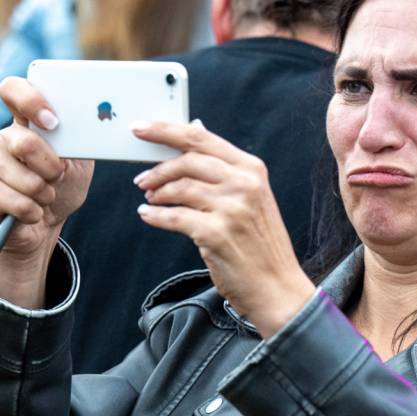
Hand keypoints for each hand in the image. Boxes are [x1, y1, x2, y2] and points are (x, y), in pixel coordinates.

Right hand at [0, 76, 93, 264]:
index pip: (13, 90)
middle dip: (52, 167)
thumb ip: (80, 140)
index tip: (52, 121)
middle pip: (24, 143)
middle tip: (58, 176)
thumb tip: (89, 126)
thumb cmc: (63, 186)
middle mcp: (6, 139)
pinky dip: (34, 212)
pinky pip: (17, 203)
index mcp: (28, 122)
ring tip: (46, 196)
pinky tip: (34, 212)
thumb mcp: (80, 161)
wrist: (46, 224)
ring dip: (46, 194)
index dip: (30, 100)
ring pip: (25, 179)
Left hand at [132, 120, 315, 336]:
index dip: (165, 130)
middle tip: (141, 179)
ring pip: (179, 187)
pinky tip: (149, 216)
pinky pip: (174, 217)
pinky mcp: (217, 233)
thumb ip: (222, 167)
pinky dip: (155, 216)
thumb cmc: (259, 244)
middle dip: (157, 168)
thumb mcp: (250, 198)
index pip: (201, 138)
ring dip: (157, 194)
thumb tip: (195, 129)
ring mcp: (232, 208)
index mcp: (251, 169)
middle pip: (187, 159)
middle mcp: (244, 183)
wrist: (277, 287)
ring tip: (150, 201)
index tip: (140, 128)